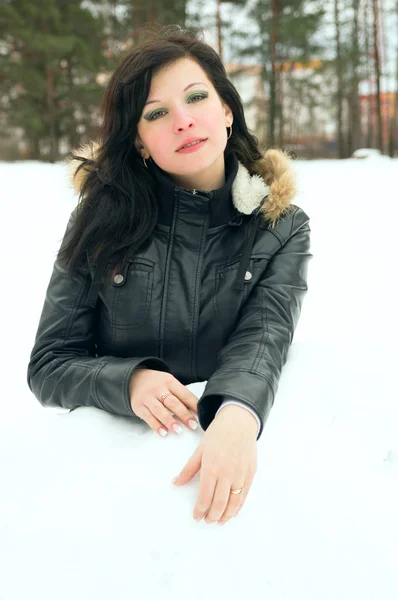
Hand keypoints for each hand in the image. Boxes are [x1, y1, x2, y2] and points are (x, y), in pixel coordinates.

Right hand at [129, 369, 198, 436]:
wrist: (133, 379)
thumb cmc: (157, 384)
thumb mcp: (169, 383)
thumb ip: (180, 394)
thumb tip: (196, 410)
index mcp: (169, 381)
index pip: (184, 394)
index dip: (193, 405)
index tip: (202, 415)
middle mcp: (158, 389)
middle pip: (172, 402)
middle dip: (184, 414)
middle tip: (193, 425)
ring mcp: (147, 397)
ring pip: (160, 410)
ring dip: (170, 421)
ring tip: (178, 430)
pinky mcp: (138, 406)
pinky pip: (148, 417)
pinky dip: (156, 426)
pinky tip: (163, 432)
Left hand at [172, 405, 257, 524]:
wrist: (239, 422)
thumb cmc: (217, 434)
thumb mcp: (199, 450)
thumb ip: (188, 469)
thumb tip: (175, 483)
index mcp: (211, 468)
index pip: (205, 497)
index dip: (200, 510)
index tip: (196, 516)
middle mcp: (227, 474)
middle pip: (219, 504)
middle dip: (212, 516)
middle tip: (207, 521)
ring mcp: (241, 475)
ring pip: (234, 503)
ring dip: (226, 515)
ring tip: (219, 521)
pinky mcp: (251, 473)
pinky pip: (245, 495)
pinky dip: (238, 507)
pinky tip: (233, 511)